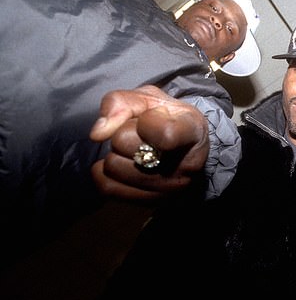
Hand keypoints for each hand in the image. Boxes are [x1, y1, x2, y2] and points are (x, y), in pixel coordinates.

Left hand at [90, 85, 208, 198]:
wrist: (186, 145)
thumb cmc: (166, 117)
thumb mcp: (150, 98)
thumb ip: (121, 103)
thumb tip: (98, 133)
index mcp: (193, 131)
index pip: (162, 134)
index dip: (144, 122)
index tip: (151, 118)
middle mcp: (188, 164)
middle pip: (124, 143)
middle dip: (123, 133)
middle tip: (140, 134)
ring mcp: (171, 188)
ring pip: (113, 166)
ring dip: (115, 154)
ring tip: (134, 150)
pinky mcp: (153, 202)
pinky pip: (108, 188)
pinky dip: (105, 173)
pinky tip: (120, 163)